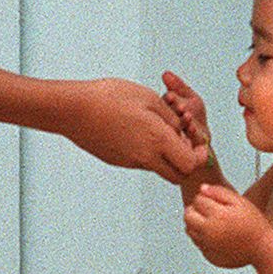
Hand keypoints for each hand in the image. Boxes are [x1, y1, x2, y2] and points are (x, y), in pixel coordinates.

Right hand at [65, 78, 207, 178]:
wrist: (74, 110)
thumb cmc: (110, 98)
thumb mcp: (149, 99)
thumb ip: (171, 118)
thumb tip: (180, 130)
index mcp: (158, 141)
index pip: (191, 164)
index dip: (199, 155)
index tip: (197, 142)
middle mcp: (146, 157)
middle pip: (177, 175)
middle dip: (185, 162)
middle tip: (182, 142)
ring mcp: (130, 162)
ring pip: (158, 167)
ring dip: (164, 155)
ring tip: (156, 128)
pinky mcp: (117, 161)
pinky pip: (140, 161)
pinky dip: (146, 151)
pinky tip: (136, 129)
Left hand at [183, 183, 269, 267]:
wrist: (262, 249)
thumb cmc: (253, 222)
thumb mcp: (240, 202)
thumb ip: (220, 192)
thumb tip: (201, 189)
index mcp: (217, 215)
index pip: (198, 200)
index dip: (205, 198)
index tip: (216, 201)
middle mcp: (208, 232)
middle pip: (188, 216)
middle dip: (195, 210)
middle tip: (207, 210)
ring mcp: (207, 246)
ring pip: (189, 230)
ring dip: (196, 224)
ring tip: (212, 222)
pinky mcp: (208, 256)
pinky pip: (197, 243)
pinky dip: (202, 237)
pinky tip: (216, 235)